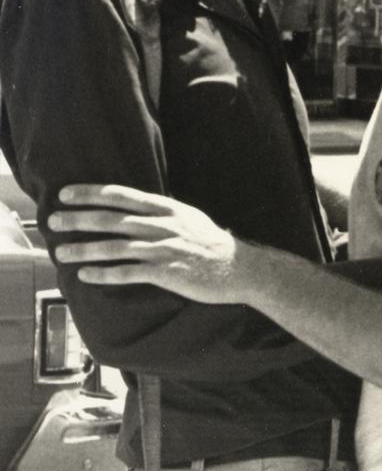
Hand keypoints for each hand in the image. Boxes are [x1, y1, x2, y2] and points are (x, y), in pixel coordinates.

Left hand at [50, 185, 248, 302]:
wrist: (239, 268)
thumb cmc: (212, 244)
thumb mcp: (188, 218)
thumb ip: (160, 213)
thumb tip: (133, 209)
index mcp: (167, 209)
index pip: (121, 196)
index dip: (91, 194)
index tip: (66, 194)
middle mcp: (163, 225)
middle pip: (112, 220)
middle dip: (78, 219)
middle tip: (52, 221)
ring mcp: (164, 249)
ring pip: (115, 247)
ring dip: (84, 250)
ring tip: (60, 253)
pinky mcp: (167, 272)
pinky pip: (128, 273)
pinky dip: (104, 274)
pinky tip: (86, 276)